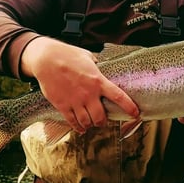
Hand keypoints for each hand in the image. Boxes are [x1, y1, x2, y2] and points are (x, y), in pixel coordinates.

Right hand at [21, 37, 138, 133]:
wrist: (46, 59)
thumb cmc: (67, 54)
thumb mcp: (87, 57)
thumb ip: (96, 65)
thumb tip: (101, 67)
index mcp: (97, 80)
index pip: (119, 96)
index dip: (129, 107)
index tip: (136, 114)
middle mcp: (88, 93)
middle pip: (101, 117)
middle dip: (103, 122)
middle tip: (103, 120)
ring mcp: (75, 101)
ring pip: (87, 122)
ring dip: (91, 125)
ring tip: (91, 124)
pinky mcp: (62, 105)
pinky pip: (72, 122)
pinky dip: (78, 127)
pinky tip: (80, 127)